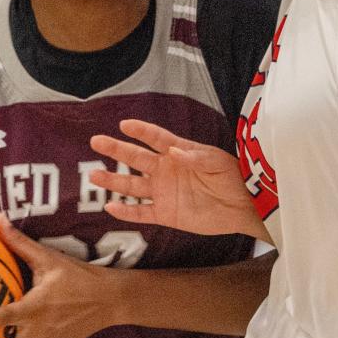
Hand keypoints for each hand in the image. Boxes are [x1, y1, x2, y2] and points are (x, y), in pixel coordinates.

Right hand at [89, 119, 264, 238]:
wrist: (244, 207)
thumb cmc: (234, 178)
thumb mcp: (217, 163)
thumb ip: (195, 157)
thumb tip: (173, 152)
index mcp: (180, 153)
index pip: (156, 138)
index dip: (141, 131)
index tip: (124, 124)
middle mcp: (167, 171)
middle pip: (137, 158)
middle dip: (117, 149)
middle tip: (96, 141)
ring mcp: (165, 192)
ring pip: (133, 186)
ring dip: (114, 180)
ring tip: (93, 175)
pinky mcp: (167, 213)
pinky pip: (142, 213)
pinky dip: (127, 212)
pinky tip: (110, 207)